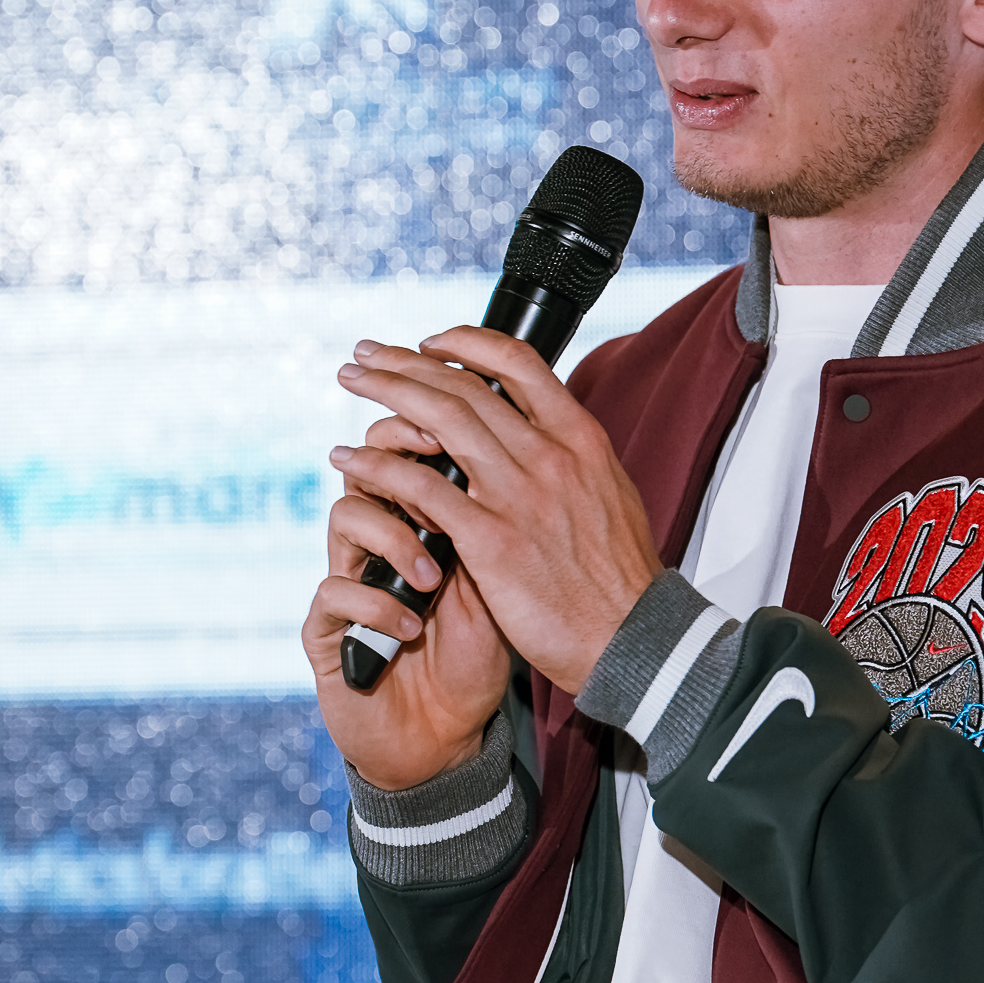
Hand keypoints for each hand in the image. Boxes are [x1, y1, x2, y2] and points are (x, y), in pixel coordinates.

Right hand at [304, 393, 511, 792]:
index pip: (410, 447)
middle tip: (429, 470)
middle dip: (395, 455)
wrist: (448, 734)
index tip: (458, 428)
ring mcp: (350, 580)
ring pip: (345, 519)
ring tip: (432, 578)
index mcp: (420, 520)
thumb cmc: (476, 654)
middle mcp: (378, 541)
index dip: (426, 424)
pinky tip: (412, 625)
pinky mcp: (327, 631)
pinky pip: (334, 593)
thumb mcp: (498, 583)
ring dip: (392, 539)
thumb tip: (522, 458)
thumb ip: (497, 524)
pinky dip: (375, 604)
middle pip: (365, 464)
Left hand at [330, 327, 664, 698]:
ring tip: (350, 381)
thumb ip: (572, 461)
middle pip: (464, 384)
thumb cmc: (619, 582)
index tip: (429, 343)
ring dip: (385, 392)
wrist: (633, 639)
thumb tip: (545, 436)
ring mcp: (518, 494)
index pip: (519, 363)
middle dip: (406, 361)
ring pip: (437, 418)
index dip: (466, 343)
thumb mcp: (611, 497)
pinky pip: (420, 486)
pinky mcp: (490, 540)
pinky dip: (379, 466)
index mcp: (580, 440)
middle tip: (368, 352)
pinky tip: (350, 460)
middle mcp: (548, 455)